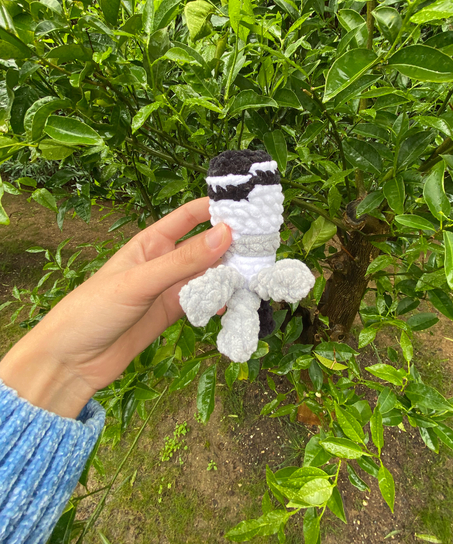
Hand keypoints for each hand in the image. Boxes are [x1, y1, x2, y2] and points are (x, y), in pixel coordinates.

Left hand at [0, 198, 230, 417]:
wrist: (73, 361)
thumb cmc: (94, 310)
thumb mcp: (140, 281)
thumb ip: (183, 261)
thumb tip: (225, 234)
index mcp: (151, 242)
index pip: (190, 215)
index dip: (217, 208)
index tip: (248, 208)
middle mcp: (163, 261)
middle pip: (205, 246)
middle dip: (231, 245)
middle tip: (261, 248)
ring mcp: (169, 288)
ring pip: (208, 274)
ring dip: (229, 275)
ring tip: (253, 277)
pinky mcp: (173, 313)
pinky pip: (203, 301)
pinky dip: (219, 301)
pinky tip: (231, 304)